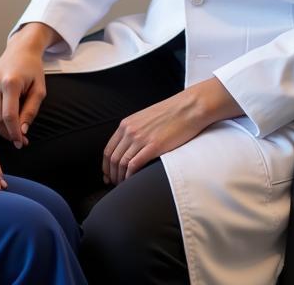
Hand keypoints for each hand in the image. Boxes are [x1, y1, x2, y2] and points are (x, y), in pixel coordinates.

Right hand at [0, 24, 56, 148]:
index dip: (15, 133)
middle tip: (16, 138)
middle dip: (6, 131)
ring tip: (3, 129)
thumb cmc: (33, 71)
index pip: (9, 116)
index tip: (20, 143)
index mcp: (11, 83)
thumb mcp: (40, 90)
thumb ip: (31, 111)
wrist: (23, 50)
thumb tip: (22, 131)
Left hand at [102, 76, 242, 184]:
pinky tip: (132, 181)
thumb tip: (129, 147)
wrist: (188, 107)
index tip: (108, 175)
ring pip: (121, 163)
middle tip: (115, 185)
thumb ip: (134, 130)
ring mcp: (140, 138)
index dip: (106, 165)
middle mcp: (130, 130)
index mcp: (126, 124)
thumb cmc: (170, 114)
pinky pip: (134, 165)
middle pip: (112, 158)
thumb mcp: (145, 119)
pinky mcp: (153, 146)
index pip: (108, 149)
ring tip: (123, 186)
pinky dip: (130, 176)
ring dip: (120, 178)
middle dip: (111, 174)